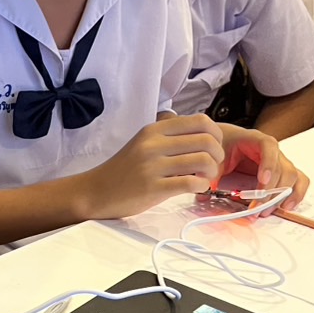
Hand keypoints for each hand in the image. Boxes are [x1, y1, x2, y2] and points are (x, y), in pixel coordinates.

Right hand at [78, 114, 225, 218]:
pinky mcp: (153, 188)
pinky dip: (202, 185)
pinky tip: (196, 188)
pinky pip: (190, 183)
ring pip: (202, 161)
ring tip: (205, 178)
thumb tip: (203, 133)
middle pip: (206, 141)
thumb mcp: (143, 142)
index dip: (216, 134)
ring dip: (212, 171)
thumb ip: (169, 135)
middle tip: (212, 166)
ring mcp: (153, 166)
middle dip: (218, 155)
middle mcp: (153, 144)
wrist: (96, 191)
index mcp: (154, 130)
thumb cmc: (124, 169)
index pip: (200, 121)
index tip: (213, 147)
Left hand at [217, 125, 309, 209]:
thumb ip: (210, 174)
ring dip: (281, 196)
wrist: (226, 141)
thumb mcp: (215, 158)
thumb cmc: (222, 147)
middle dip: (271, 190)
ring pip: (292, 177)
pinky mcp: (283, 173)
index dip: (268, 164)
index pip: (269, 147)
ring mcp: (280, 162)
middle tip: (256, 207)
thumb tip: (202, 197)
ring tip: (265, 210)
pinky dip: (296, 193)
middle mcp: (273, 150)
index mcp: (256, 139)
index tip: (262, 181)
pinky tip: (287, 206)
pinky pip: (299, 181)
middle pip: (282, 168)